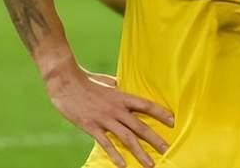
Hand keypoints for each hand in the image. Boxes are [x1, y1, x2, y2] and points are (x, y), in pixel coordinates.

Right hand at [44, 64, 173, 167]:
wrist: (66, 81)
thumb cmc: (86, 80)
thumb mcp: (106, 82)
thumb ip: (116, 87)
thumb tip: (121, 86)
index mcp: (121, 96)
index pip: (145, 105)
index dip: (160, 113)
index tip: (173, 121)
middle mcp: (116, 108)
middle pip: (140, 125)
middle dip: (155, 139)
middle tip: (168, 150)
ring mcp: (104, 118)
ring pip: (126, 137)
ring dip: (140, 152)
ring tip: (150, 164)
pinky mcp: (92, 126)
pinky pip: (106, 143)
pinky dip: (115, 155)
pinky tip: (123, 165)